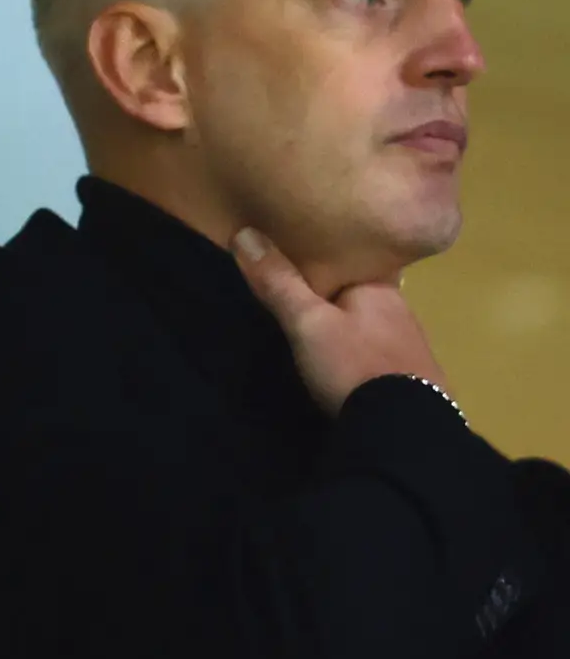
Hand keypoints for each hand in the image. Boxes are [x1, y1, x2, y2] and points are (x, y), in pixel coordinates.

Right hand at [233, 229, 449, 415]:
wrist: (403, 426)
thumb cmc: (355, 363)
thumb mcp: (307, 322)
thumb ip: (279, 282)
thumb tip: (245, 232)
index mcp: (381, 287)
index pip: (356, 257)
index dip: (331, 253)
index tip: (303, 252)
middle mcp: (401, 309)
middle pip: (363, 290)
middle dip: (338, 290)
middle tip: (302, 291)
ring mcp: (410, 344)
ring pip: (373, 322)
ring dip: (352, 323)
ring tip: (321, 327)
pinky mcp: (413, 376)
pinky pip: (381, 351)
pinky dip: (363, 350)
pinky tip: (348, 361)